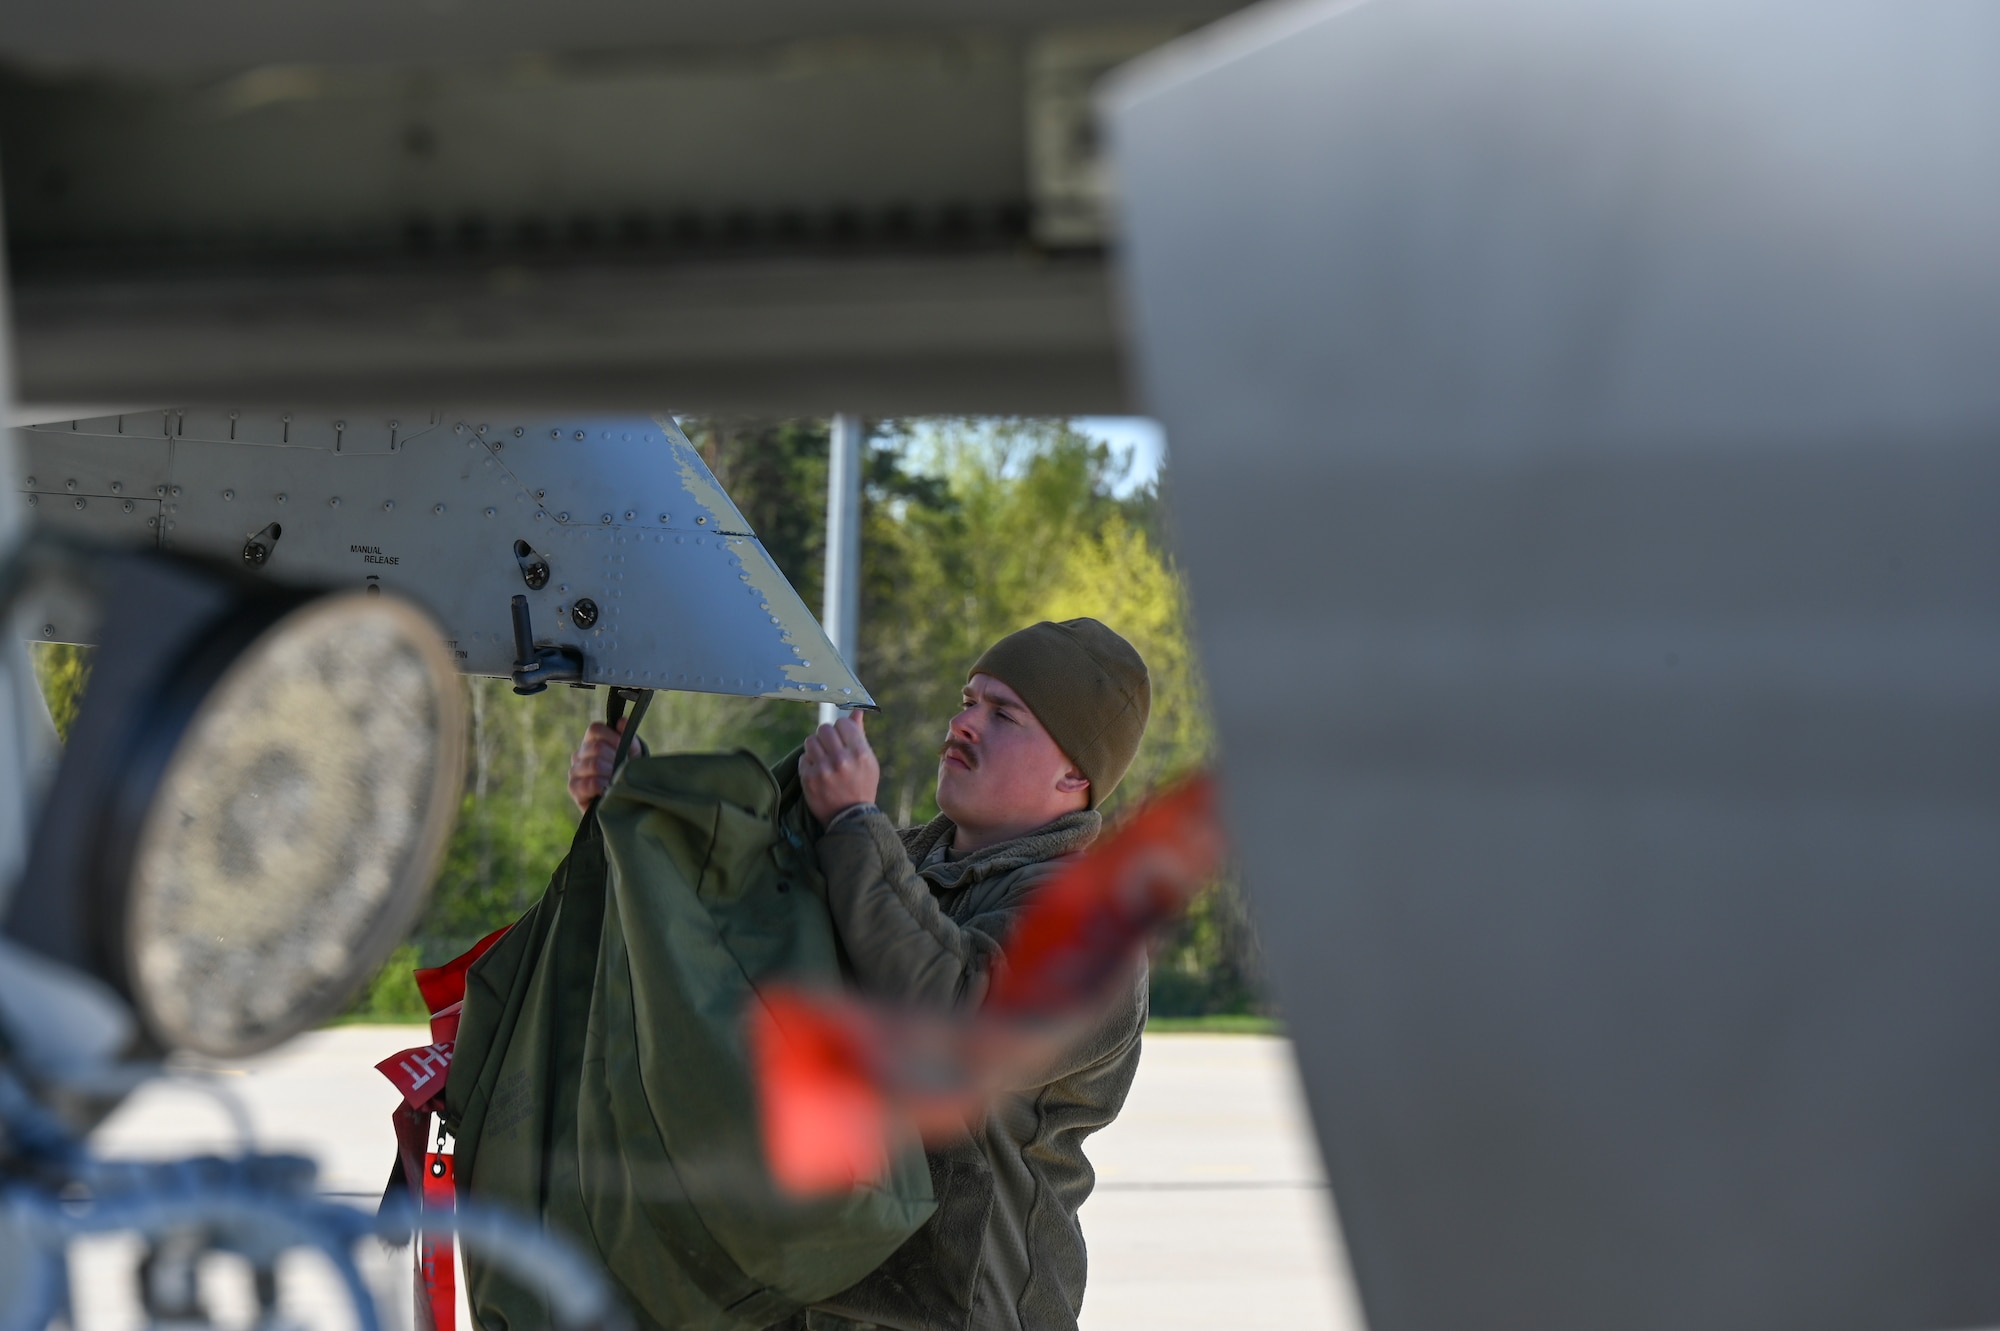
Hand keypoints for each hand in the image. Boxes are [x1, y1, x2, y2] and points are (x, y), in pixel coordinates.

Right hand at [568, 717, 633, 811]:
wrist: (625, 798)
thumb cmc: (627, 772)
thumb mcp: (633, 753)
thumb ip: (628, 735)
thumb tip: (621, 721)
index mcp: (592, 741)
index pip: (595, 729)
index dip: (613, 737)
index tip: (623, 747)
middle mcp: (580, 754)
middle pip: (596, 747)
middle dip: (615, 758)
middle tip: (622, 769)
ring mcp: (575, 771)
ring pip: (593, 764)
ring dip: (610, 773)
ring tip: (616, 781)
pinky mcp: (574, 788)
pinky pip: (585, 784)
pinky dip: (600, 786)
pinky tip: (607, 790)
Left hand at [799, 709, 879, 823]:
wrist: (850, 818)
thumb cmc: (861, 785)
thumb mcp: (868, 761)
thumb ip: (860, 734)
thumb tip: (856, 711)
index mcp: (859, 753)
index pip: (842, 723)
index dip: (840, 729)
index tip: (841, 737)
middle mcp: (841, 760)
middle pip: (824, 729)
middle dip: (826, 736)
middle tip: (830, 747)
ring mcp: (823, 770)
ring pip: (810, 741)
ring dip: (816, 747)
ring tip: (823, 759)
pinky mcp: (809, 779)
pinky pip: (803, 757)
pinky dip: (809, 762)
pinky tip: (818, 771)